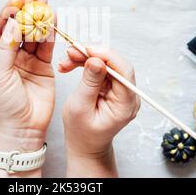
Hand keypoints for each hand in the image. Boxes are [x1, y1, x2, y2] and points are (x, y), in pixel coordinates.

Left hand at [0, 0, 55, 176]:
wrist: (21, 129)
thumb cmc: (3, 105)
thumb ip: (7, 47)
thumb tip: (15, 22)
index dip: (8, 12)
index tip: (17, 0)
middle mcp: (9, 55)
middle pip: (18, 27)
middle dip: (25, 10)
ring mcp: (27, 59)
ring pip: (34, 34)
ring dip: (40, 17)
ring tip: (44, 1)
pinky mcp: (43, 66)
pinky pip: (47, 46)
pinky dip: (51, 32)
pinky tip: (53, 18)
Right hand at [58, 47, 139, 176]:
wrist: (85, 144)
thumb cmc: (82, 132)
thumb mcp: (80, 107)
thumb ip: (89, 83)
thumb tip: (96, 60)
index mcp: (126, 104)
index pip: (124, 71)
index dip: (106, 56)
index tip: (87, 49)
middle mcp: (128, 95)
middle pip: (115, 64)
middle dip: (92, 54)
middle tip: (71, 52)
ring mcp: (121, 90)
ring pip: (106, 63)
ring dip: (86, 58)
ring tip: (67, 59)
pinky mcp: (113, 87)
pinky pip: (101, 68)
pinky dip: (86, 63)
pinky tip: (72, 64)